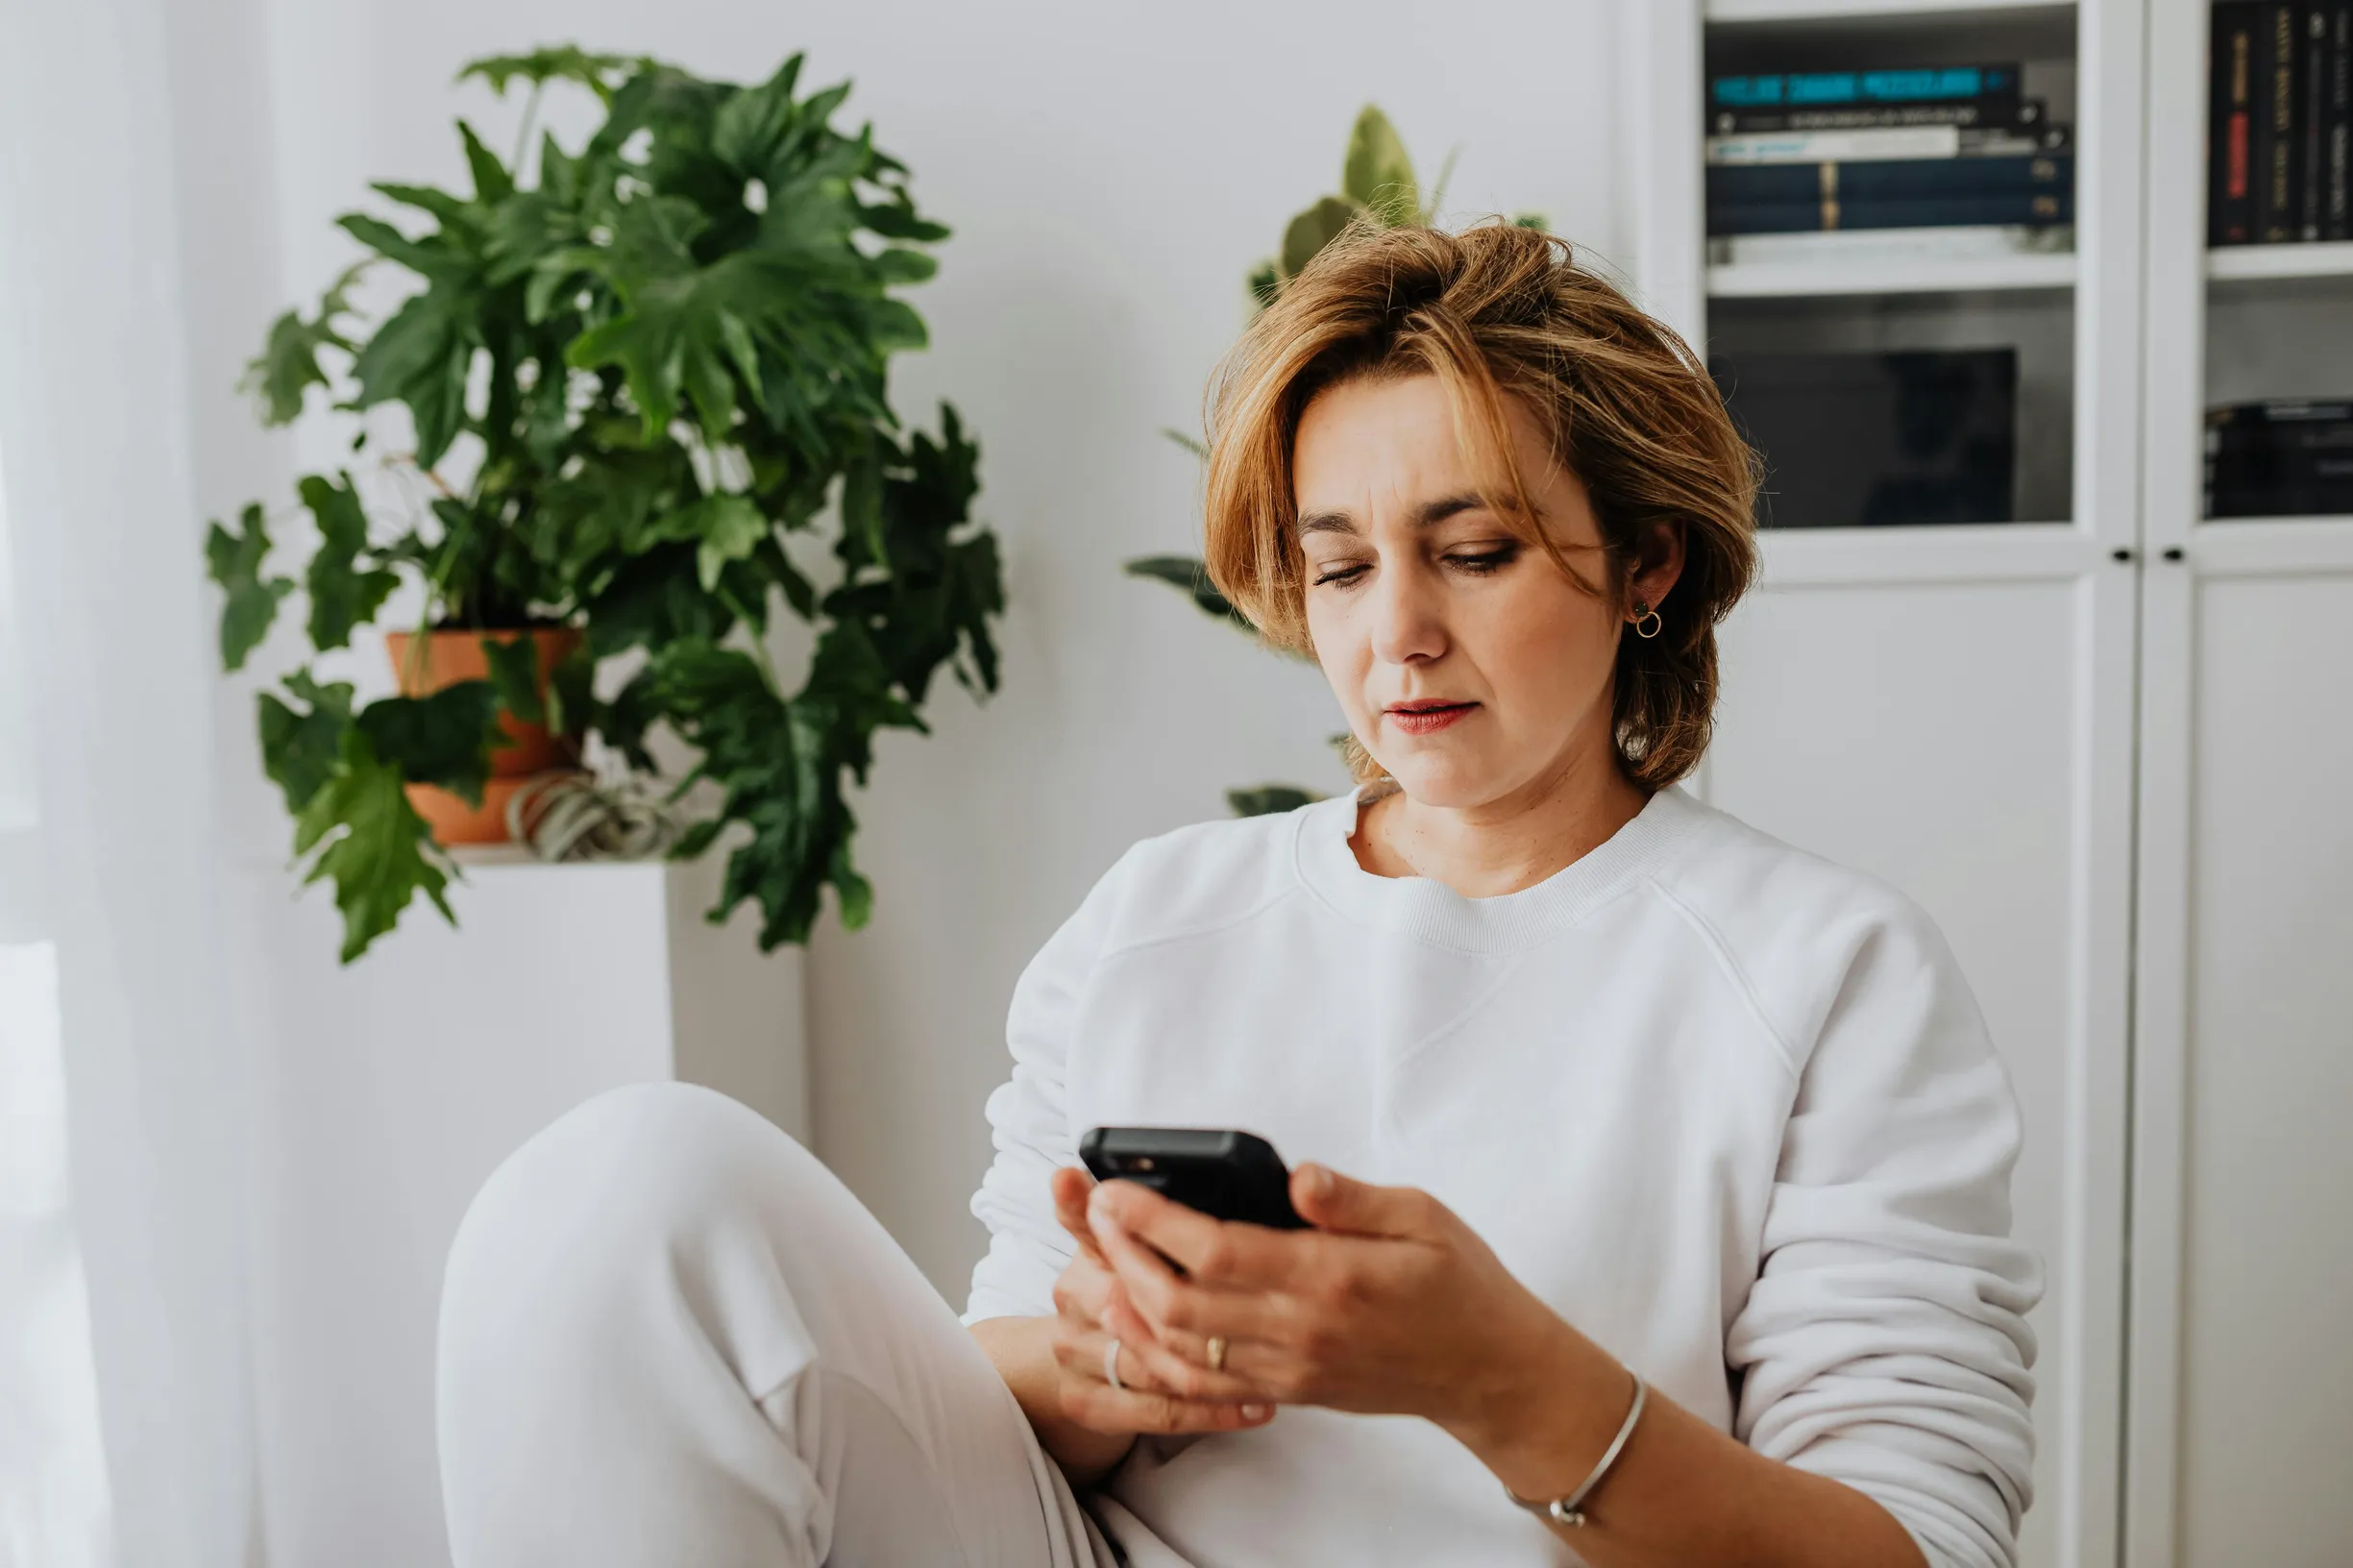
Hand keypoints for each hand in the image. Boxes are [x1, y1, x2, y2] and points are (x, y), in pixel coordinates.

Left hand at [1084, 1163, 1595, 1442]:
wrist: (1490, 1372)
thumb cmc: (1461, 1285)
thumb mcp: (1422, 1216)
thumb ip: (1352, 1198)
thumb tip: (1297, 1175)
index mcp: (1330, 1278)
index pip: (1216, 1249)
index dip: (1153, 1219)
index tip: (1116, 1189)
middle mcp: (1301, 1330)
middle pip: (1179, 1301)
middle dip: (1124, 1255)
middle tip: (1098, 1212)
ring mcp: (1291, 1367)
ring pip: (1183, 1346)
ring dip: (1132, 1302)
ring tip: (1107, 1255)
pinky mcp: (1291, 1389)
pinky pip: (1207, 1379)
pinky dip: (1162, 1349)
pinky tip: (1142, 1316)